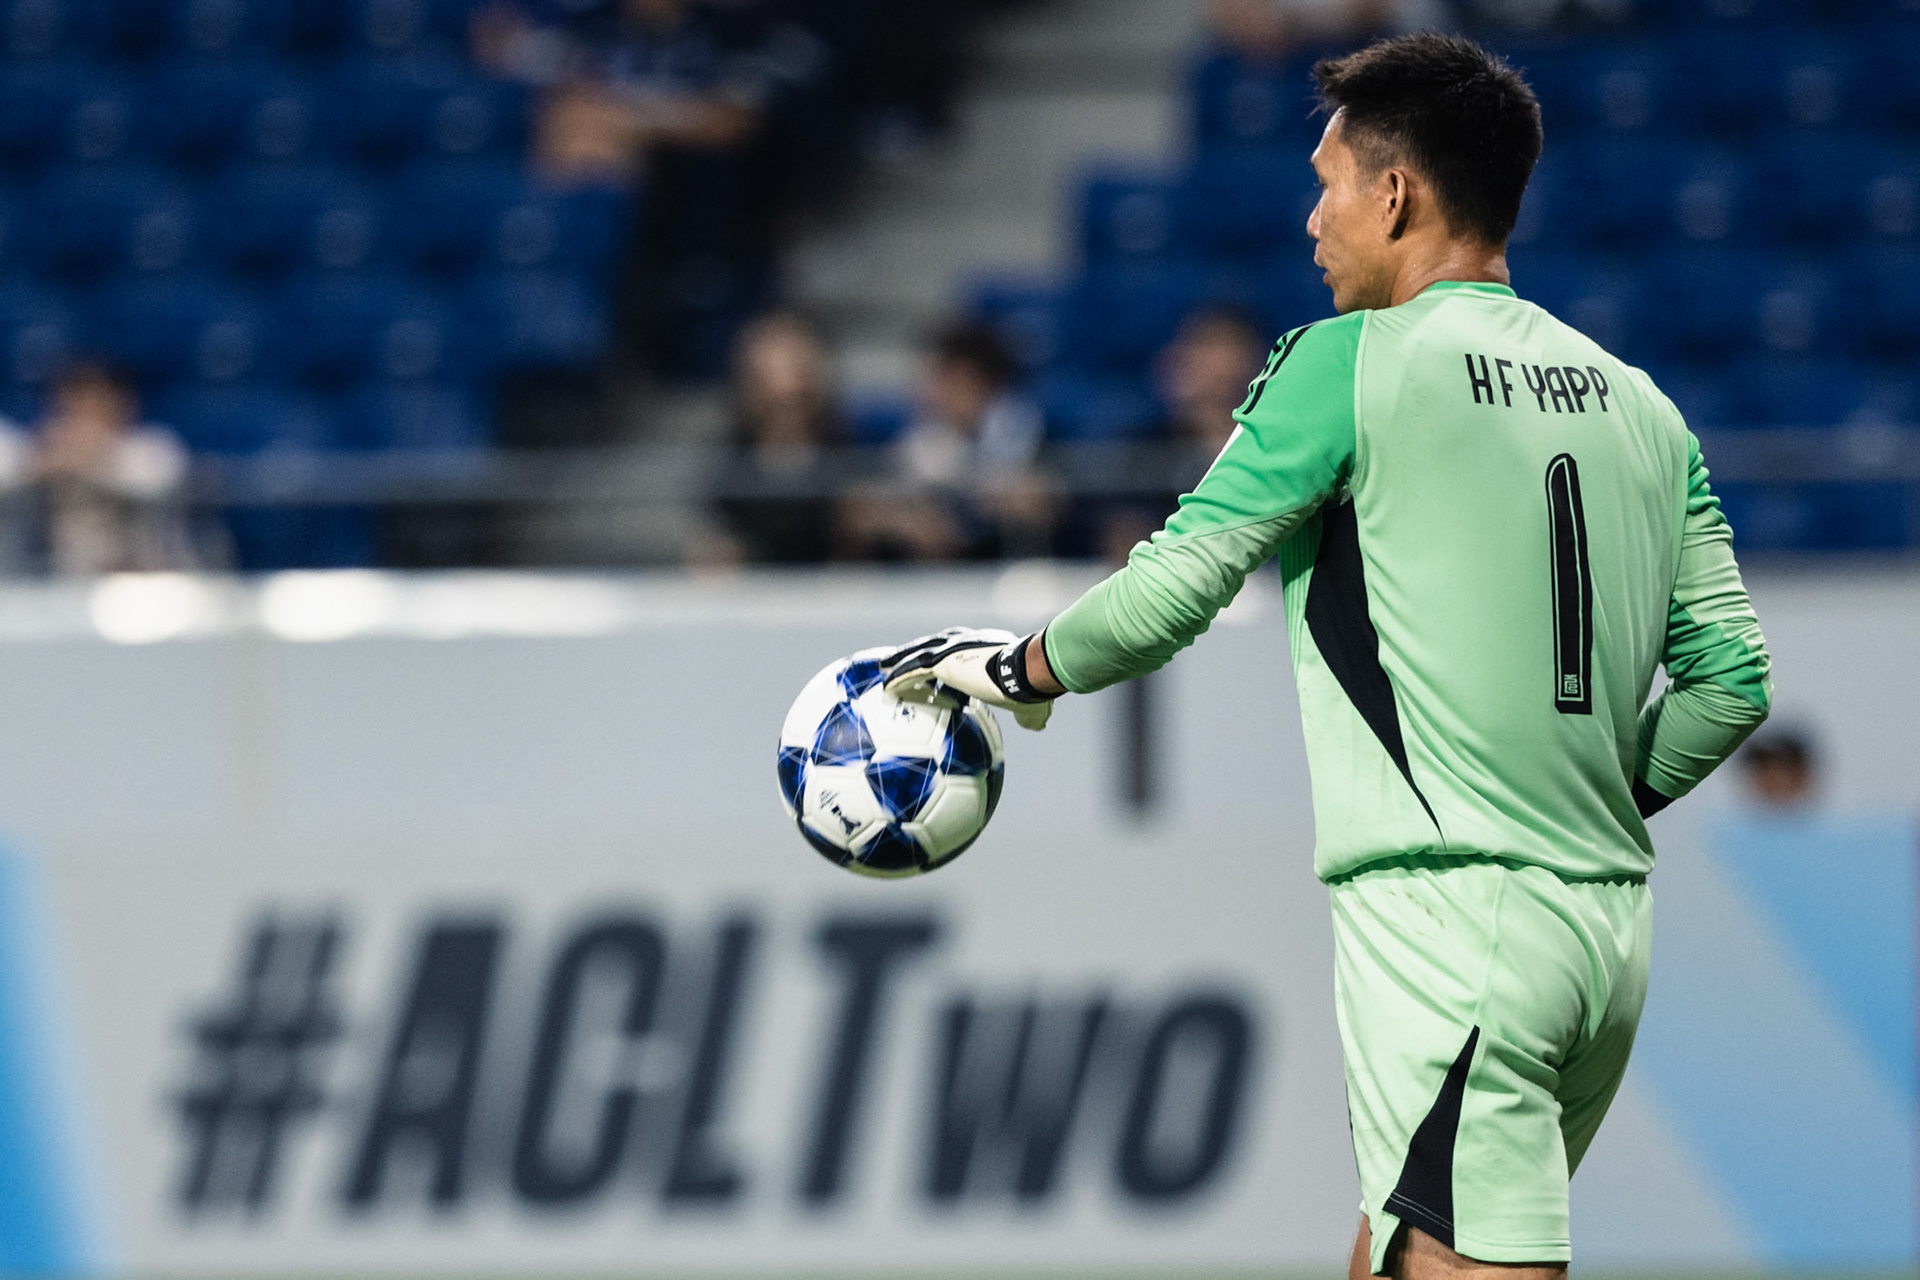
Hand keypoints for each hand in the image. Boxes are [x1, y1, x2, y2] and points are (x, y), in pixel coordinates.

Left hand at [881, 627, 1055, 730]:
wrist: (1027, 672)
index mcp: (988, 647)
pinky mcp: (943, 662)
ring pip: (918, 654)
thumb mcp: (1032, 702)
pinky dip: (899, 679)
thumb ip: (1029, 714)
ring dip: (899, 661)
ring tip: (883, 667)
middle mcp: (968, 642)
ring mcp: (953, 650)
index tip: (940, 667)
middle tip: (901, 658)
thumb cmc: (1033, 686)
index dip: (949, 656)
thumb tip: (1036, 725)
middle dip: (918, 650)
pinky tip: (886, 688)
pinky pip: (913, 671)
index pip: (963, 649)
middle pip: (935, 644)